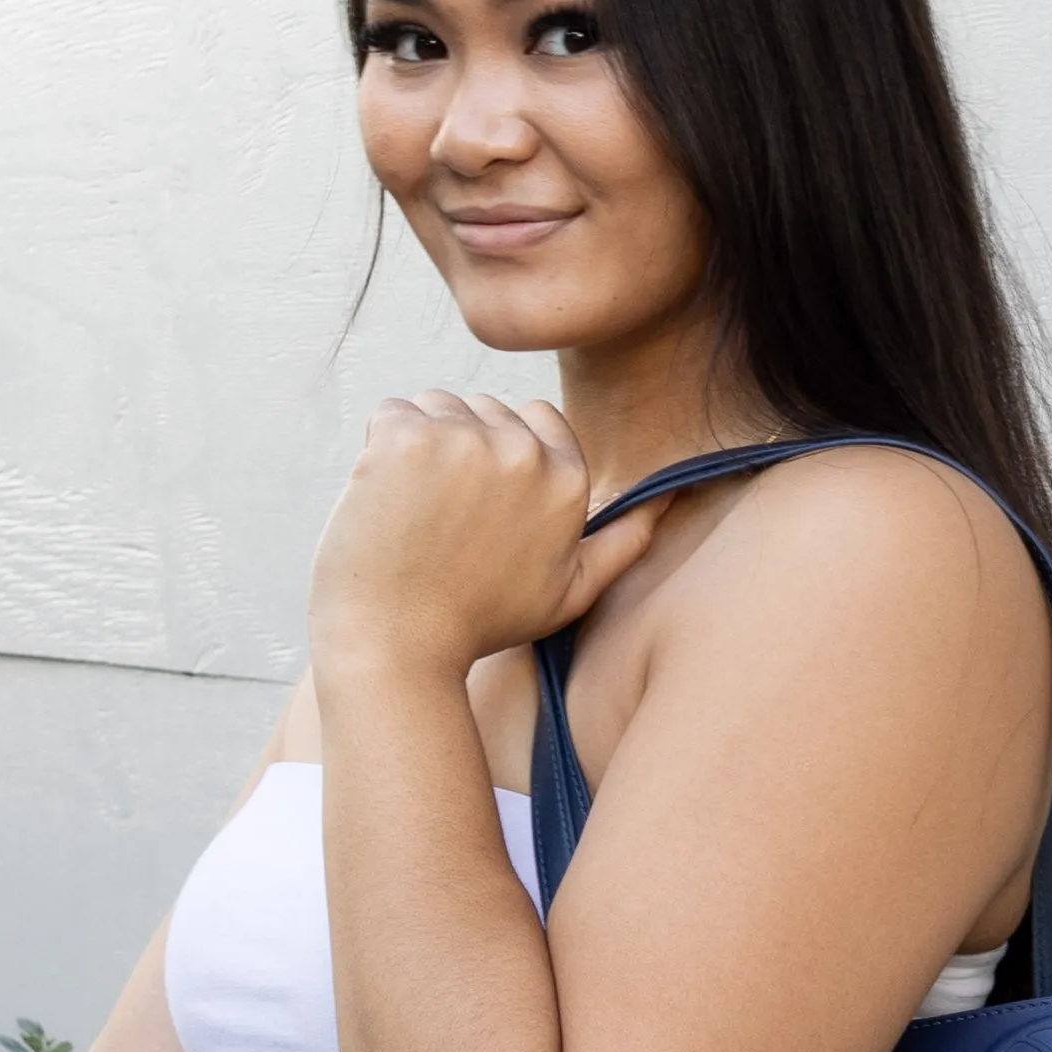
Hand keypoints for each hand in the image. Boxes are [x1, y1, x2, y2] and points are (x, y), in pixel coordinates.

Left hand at [308, 392, 661, 682]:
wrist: (398, 646)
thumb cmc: (480, 624)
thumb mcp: (570, 592)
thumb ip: (625, 542)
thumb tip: (674, 496)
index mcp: (568, 480)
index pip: (535, 419)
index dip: (499, 456)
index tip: (477, 503)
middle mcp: (525, 452)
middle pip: (483, 408)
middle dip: (459, 450)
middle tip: (441, 520)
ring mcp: (465, 440)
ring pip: (436, 405)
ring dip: (419, 445)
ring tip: (412, 511)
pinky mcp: (408, 437)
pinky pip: (392, 411)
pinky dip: (377, 448)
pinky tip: (384, 500)